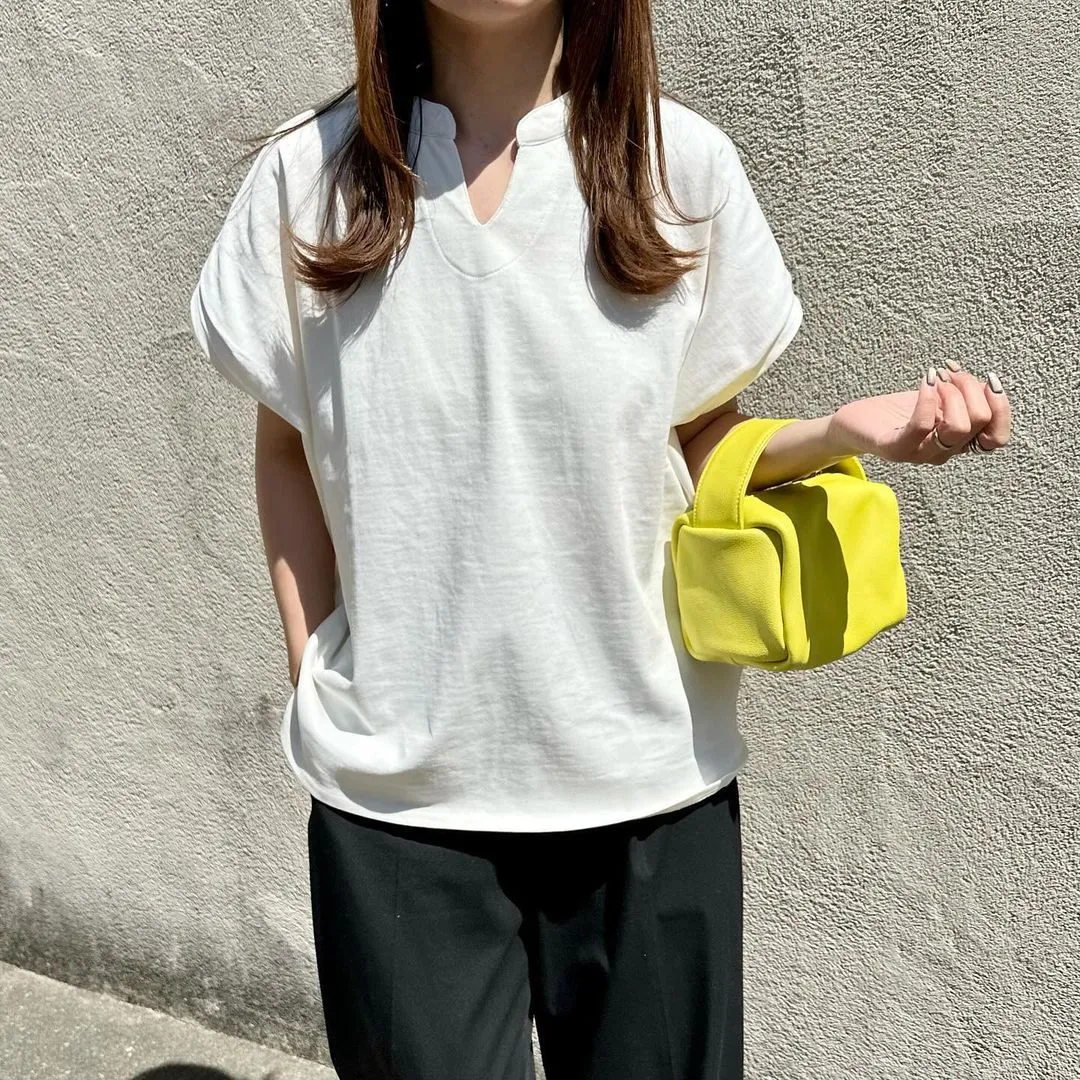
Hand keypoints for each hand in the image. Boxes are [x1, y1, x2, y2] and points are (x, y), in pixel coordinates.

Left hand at [827, 364, 1011, 463]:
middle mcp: (943, 452)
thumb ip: (963, 397)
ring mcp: (920, 453)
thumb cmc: (897, 412)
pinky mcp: (895, 448)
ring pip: (958, 426)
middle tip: (950, 373)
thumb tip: (986, 383)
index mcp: (958, 441)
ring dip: (952, 392)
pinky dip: (928, 398)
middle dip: (971, 387)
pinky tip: (926, 380)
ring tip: (935, 378)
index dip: (1002, 408)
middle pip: (980, 421)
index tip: (989, 380)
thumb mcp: (938, 401)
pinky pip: (922, 426)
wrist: (854, 423)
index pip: (997, 439)